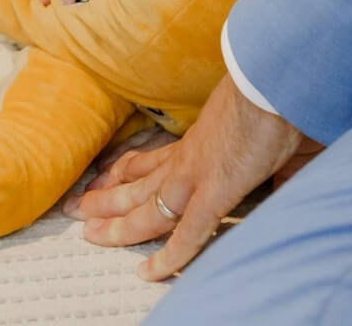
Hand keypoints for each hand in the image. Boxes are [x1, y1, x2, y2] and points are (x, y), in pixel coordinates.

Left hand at [73, 72, 306, 281]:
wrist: (272, 80)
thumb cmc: (267, 97)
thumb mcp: (251, 122)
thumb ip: (257, 151)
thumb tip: (276, 169)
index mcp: (195, 141)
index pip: (150, 160)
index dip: (124, 171)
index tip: (103, 178)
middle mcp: (187, 158)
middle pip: (138, 184)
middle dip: (105, 198)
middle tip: (75, 209)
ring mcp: (197, 175)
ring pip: (148, 208)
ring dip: (117, 223)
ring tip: (88, 233)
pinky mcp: (215, 190)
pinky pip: (187, 232)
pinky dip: (169, 255)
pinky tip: (149, 271)